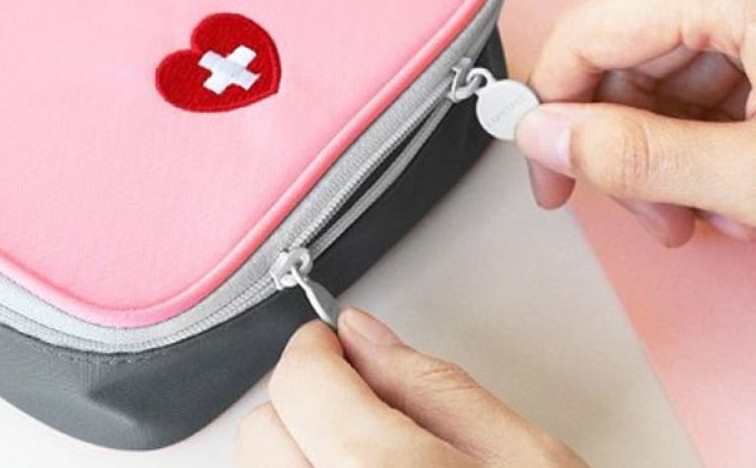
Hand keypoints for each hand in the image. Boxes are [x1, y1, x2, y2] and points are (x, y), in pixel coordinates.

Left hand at [235, 310, 585, 466]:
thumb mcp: (528, 459)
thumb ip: (433, 385)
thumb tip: (363, 335)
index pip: (297, 379)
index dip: (320, 351)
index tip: (340, 351)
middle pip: (262, 431)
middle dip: (306, 403)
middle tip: (362, 407)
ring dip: (300, 455)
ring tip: (366, 461)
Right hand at [517, 0, 755, 245]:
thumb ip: (642, 156)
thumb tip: (543, 136)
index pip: (585, 35)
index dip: (550, 113)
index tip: (549, 176)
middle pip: (629, 54)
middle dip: (632, 146)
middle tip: (659, 215)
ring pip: (673, 64)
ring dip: (678, 145)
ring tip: (717, 208)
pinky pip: (721, 58)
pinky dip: (720, 123)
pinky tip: (738, 175)